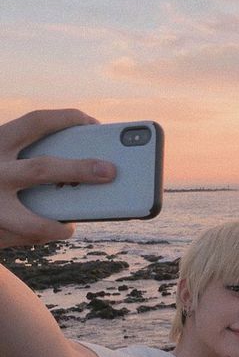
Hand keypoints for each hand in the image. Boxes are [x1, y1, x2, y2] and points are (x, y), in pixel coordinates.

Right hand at [0, 109, 115, 247]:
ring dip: (62, 225)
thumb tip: (86, 169)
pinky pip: (34, 237)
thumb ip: (27, 158)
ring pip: (37, 222)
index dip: (68, 119)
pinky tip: (54, 229)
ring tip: (73, 223)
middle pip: (43, 169)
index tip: (92, 123)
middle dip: (80, 170)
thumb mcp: (1, 159)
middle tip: (110, 171)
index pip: (36, 122)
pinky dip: (49, 234)